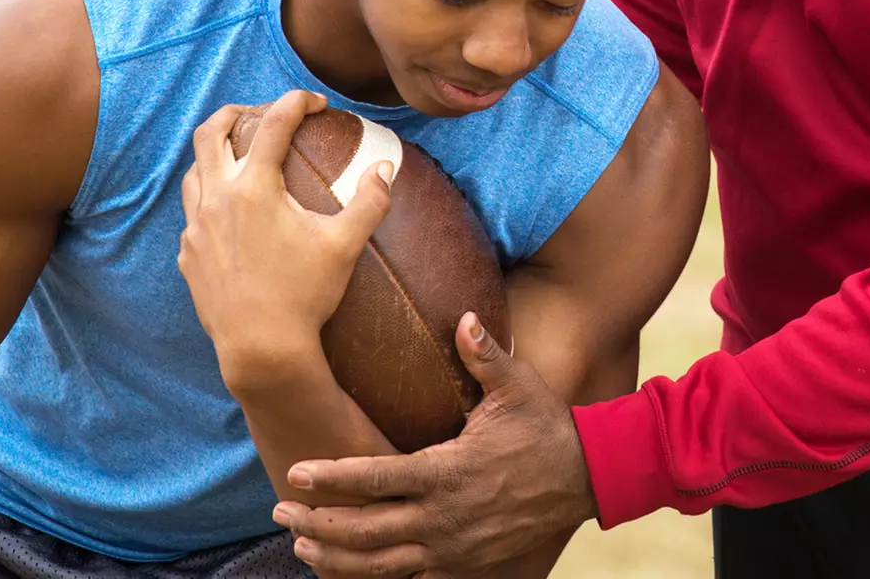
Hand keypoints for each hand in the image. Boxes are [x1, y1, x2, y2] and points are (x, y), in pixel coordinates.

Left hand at [178, 92, 393, 383]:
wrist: (261, 348)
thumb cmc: (306, 295)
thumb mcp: (346, 245)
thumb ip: (370, 201)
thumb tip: (387, 167)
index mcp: (254, 187)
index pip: (274, 124)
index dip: (297, 103)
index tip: (316, 103)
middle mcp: (217, 198)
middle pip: (211, 132)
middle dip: (237, 112)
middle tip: (261, 113)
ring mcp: (196, 227)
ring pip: (194, 171)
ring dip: (216, 155)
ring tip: (241, 160)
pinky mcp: (188, 254)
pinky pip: (193, 214)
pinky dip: (211, 200)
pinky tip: (233, 217)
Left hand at [273, 313, 597, 576]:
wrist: (589, 478)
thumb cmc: (547, 428)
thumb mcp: (518, 386)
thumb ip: (484, 354)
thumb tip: (464, 317)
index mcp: (449, 471)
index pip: (376, 479)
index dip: (332, 479)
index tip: (297, 474)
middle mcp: (444, 518)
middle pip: (364, 531)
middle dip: (316, 525)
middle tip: (281, 513)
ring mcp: (453, 549)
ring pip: (379, 565)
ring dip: (334, 560)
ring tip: (302, 549)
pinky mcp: (465, 566)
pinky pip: (410, 578)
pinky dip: (374, 578)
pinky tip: (347, 571)